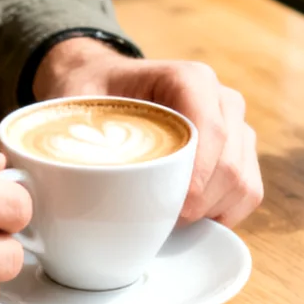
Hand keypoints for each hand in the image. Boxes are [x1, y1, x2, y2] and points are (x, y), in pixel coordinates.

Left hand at [33, 37, 263, 225]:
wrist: (105, 85)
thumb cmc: (90, 95)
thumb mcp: (72, 105)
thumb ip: (67, 134)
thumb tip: (56, 181)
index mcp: (189, 80)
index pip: (211, 131)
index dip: (196, 178)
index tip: (170, 209)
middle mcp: (223, 100)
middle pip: (230, 166)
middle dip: (197, 205)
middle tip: (158, 222)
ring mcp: (237, 128)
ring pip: (243, 184)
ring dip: (209, 213)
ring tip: (167, 219)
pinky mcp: (240, 154)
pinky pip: (247, 194)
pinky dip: (220, 216)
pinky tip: (185, 219)